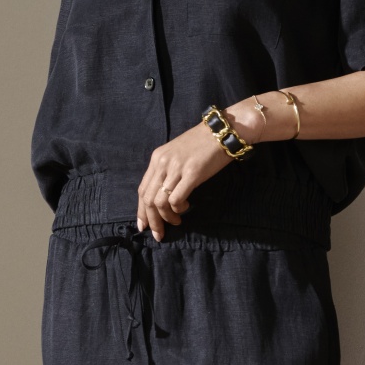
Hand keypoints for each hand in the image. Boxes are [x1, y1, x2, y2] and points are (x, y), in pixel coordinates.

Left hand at [137, 120, 231, 240]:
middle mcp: (163, 163)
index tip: (144, 226)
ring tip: (177, 220)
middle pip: (148, 198)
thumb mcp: (178, 155)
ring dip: (166, 217)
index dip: (141, 211)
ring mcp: (176, 168)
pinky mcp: (192, 173)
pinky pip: (176, 198)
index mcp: (157, 158)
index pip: (142, 189)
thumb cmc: (203, 144)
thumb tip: (163, 195)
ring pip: (160, 201)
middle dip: (152, 220)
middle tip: (160, 233)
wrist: (223, 131)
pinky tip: (186, 207)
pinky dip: (179, 208)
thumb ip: (167, 171)